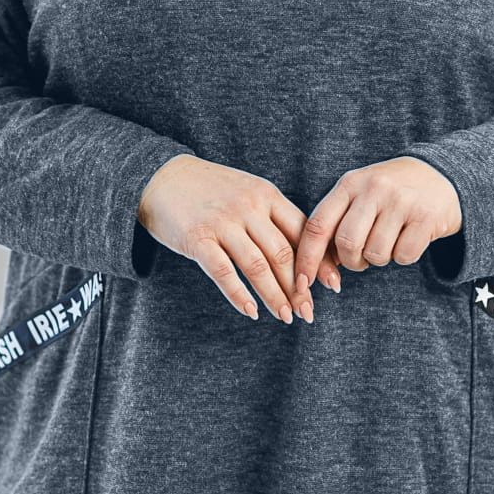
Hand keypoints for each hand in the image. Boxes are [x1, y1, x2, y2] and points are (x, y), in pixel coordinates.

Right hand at [137, 154, 339, 323]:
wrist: (161, 177)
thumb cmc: (210, 191)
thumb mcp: (248, 192)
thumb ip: (273, 218)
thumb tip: (305, 254)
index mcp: (266, 195)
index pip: (303, 232)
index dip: (319, 262)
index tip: (332, 286)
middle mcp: (248, 207)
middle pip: (283, 254)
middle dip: (299, 288)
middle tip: (308, 311)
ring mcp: (222, 222)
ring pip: (258, 267)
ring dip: (275, 297)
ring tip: (286, 317)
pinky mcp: (197, 238)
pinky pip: (223, 272)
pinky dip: (239, 296)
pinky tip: (251, 311)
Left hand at [293, 156, 462, 287]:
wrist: (442, 173)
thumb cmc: (391, 192)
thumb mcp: (360, 194)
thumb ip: (337, 221)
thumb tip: (315, 266)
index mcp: (350, 183)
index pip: (318, 225)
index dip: (307, 258)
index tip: (301, 282)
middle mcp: (374, 188)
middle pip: (347, 243)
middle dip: (352, 261)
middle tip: (362, 258)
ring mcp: (401, 201)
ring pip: (376, 254)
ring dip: (379, 259)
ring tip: (388, 242)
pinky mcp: (426, 217)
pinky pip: (403, 256)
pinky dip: (403, 256)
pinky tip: (408, 238)